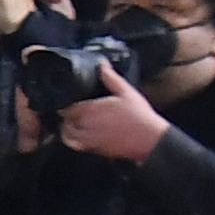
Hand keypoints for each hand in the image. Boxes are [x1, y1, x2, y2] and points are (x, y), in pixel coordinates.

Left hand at [55, 62, 170, 162]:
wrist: (149, 139)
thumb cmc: (139, 115)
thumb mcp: (126, 91)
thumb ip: (110, 78)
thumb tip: (102, 64)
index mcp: (92, 110)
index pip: (68, 108)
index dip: (66, 105)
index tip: (67, 103)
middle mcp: (87, 125)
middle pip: (65, 122)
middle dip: (66, 118)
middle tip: (70, 113)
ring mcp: (89, 139)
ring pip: (68, 136)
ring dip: (67, 130)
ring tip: (72, 125)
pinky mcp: (95, 150)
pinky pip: (77, 147)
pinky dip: (74, 142)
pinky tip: (82, 136)